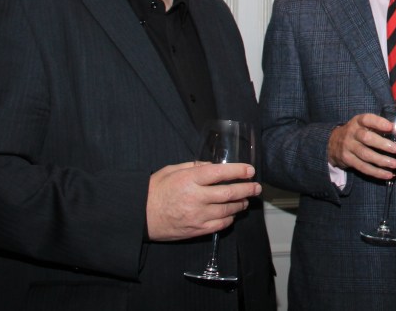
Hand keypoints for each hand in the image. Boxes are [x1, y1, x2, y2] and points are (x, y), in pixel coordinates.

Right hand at [146, 161, 260, 240]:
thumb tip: (213, 165)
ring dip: (240, 204)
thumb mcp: (171, 170)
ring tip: (246, 200)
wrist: (139, 216)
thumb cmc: (154, 190)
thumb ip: (194, 166)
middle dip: (247, 189)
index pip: (220, 173)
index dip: (238, 171)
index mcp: (189, 180)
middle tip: (256, 187)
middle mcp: (196, 198)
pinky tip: (232, 214)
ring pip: (228, 210)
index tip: (250, 170)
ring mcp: (197, 216)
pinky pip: (220, 225)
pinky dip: (229, 219)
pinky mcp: (196, 230)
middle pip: (229, 193)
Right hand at [327, 113, 395, 180]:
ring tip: (395, 164)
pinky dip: (376, 172)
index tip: (390, 127)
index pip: (367, 119)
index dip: (378, 123)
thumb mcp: (368, 125)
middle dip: (382, 144)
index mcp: (358, 121)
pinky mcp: (348, 160)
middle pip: (366, 138)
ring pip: (365, 155)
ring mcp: (348, 147)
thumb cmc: (358, 132)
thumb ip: (389, 127)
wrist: (333, 144)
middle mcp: (352, 133)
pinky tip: (388, 174)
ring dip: (381, 160)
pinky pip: (363, 167)